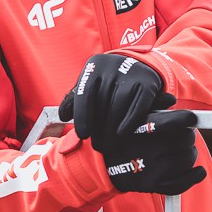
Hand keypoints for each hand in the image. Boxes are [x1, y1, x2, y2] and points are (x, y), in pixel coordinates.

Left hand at [58, 53, 175, 151]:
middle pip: (101, 103)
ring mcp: (131, 73)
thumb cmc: (109, 80)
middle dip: (98, 128)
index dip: (82, 116)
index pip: (84, 93)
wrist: (140, 65)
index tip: (83, 135)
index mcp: (95, 65)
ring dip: (111, 130)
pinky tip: (121, 134)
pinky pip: (137, 108)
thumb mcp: (91, 84)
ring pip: (118, 107)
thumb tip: (63, 116)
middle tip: (97, 146)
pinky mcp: (148, 83)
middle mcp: (112, 66)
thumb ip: (75, 99)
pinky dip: (129, 123)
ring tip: (108, 145)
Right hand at [101, 109, 205, 194]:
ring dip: (191, 153)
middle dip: (189, 135)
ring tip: (185, 150)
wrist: (102, 165)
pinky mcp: (151, 185)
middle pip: (185, 139)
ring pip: (187, 159)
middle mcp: (146, 147)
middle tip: (185, 135)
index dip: (187, 119)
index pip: (174, 121)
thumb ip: (152, 105)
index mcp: (142, 127)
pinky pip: (181, 183)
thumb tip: (172, 100)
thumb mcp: (131, 115)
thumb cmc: (122, 137)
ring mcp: (149, 168)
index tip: (191, 119)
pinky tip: (198, 171)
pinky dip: (194, 176)